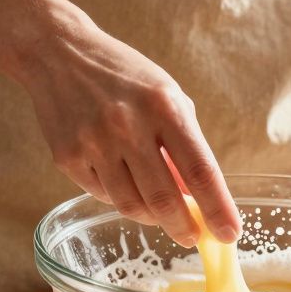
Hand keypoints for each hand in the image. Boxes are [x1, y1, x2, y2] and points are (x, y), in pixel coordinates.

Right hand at [20, 7, 240, 246]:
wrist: (60, 54)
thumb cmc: (124, 76)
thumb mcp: (166, 96)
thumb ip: (185, 143)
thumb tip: (198, 195)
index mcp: (164, 107)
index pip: (200, 170)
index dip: (217, 208)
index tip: (230, 234)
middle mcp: (128, 126)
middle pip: (164, 199)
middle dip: (184, 227)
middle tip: (192, 236)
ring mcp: (94, 143)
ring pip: (131, 205)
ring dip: (152, 218)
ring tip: (160, 213)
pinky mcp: (67, 158)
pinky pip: (102, 195)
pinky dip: (119, 195)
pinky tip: (122, 180)